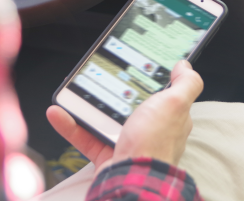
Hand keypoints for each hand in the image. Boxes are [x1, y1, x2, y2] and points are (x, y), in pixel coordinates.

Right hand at [47, 60, 203, 171]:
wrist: (131, 179)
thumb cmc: (155, 143)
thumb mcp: (175, 104)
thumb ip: (185, 84)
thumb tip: (185, 67)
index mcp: (168, 117)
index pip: (160, 94)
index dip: (148, 79)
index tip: (132, 64)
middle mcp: (149, 130)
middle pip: (128, 104)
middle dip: (111, 91)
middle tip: (97, 75)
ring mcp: (127, 142)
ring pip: (103, 119)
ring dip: (85, 105)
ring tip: (72, 92)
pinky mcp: (107, 154)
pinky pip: (85, 136)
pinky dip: (70, 125)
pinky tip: (58, 113)